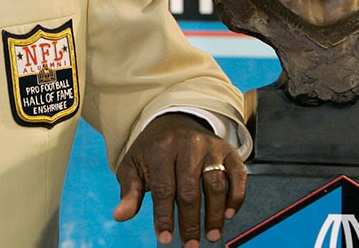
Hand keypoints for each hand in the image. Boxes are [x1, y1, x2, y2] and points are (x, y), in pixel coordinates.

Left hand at [112, 113, 245, 246]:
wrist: (174, 123)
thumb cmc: (152, 151)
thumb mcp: (134, 166)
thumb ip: (129, 192)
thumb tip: (120, 215)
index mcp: (161, 148)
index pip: (164, 188)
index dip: (164, 216)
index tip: (165, 239)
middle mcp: (188, 144)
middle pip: (190, 190)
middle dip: (190, 222)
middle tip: (190, 245)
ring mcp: (211, 147)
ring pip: (215, 185)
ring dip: (214, 215)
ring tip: (211, 236)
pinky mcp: (228, 151)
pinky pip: (238, 175)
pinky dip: (236, 196)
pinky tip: (228, 215)